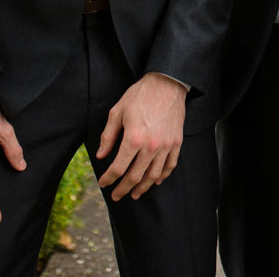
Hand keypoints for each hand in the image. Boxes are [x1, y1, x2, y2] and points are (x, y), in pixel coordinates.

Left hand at [96, 73, 187, 200]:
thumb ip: (108, 136)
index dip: (108, 179)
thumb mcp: (117, 112)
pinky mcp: (176, 142)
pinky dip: (162, 176)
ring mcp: (165, 146)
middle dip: (123, 189)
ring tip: (135, 194)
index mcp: (133, 139)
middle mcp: (150, 146)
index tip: (103, 183)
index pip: (118, 168)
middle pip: (135, 176)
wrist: (167, 83)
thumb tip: (102, 155)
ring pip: (154, 175)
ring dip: (143, 187)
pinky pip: (170, 165)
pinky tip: (156, 181)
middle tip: (116, 196)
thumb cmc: (140, 95)